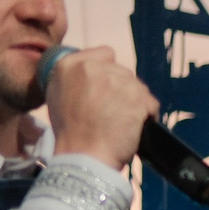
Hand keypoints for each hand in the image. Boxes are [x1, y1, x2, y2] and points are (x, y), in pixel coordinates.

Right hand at [45, 46, 156, 169]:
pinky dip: (148, 115)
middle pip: (123, 72)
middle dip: (122, 90)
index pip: (105, 54)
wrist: (83, 155)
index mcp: (69, 65)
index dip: (109, 72)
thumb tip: (93, 70)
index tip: (107, 89)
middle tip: (113, 112)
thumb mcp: (57, 95)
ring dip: (136, 103)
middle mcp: (93, 68)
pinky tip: (136, 127)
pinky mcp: (135, 98)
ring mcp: (116, 82)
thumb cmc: (70, 133)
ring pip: (138, 87)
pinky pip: (150, 103)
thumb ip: (74, 77)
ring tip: (123, 122)